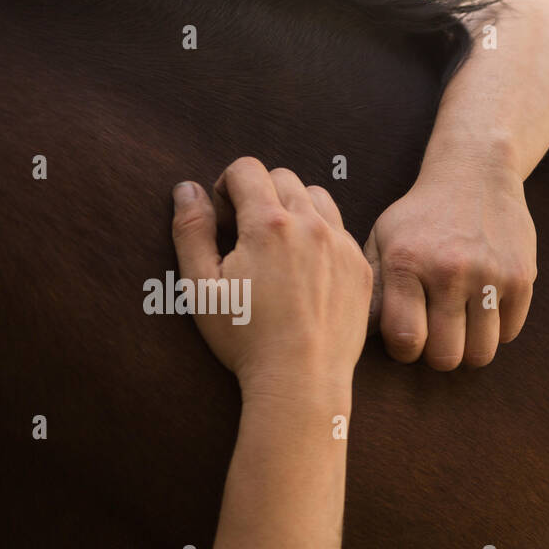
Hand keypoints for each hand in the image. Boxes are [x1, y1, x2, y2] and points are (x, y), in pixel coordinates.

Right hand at [171, 157, 372, 394]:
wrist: (302, 379)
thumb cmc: (245, 338)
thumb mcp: (200, 286)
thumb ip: (191, 230)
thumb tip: (188, 189)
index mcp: (269, 224)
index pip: (247, 168)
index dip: (227, 186)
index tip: (224, 218)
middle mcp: (312, 226)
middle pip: (284, 178)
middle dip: (260, 194)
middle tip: (247, 234)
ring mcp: (342, 246)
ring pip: (318, 198)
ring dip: (295, 208)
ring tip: (280, 247)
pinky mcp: (360, 268)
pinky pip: (341, 230)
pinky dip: (322, 235)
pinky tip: (306, 269)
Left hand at [363, 162, 535, 368]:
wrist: (476, 172)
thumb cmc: (422, 216)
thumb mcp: (384, 239)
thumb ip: (371, 287)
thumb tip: (359, 333)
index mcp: (407, 262)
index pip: (406, 339)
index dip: (405, 352)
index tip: (409, 341)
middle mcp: (449, 270)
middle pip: (445, 356)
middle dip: (439, 356)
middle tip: (438, 338)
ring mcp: (490, 274)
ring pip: (481, 353)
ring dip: (470, 349)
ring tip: (462, 329)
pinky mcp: (521, 277)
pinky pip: (509, 333)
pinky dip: (497, 330)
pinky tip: (485, 309)